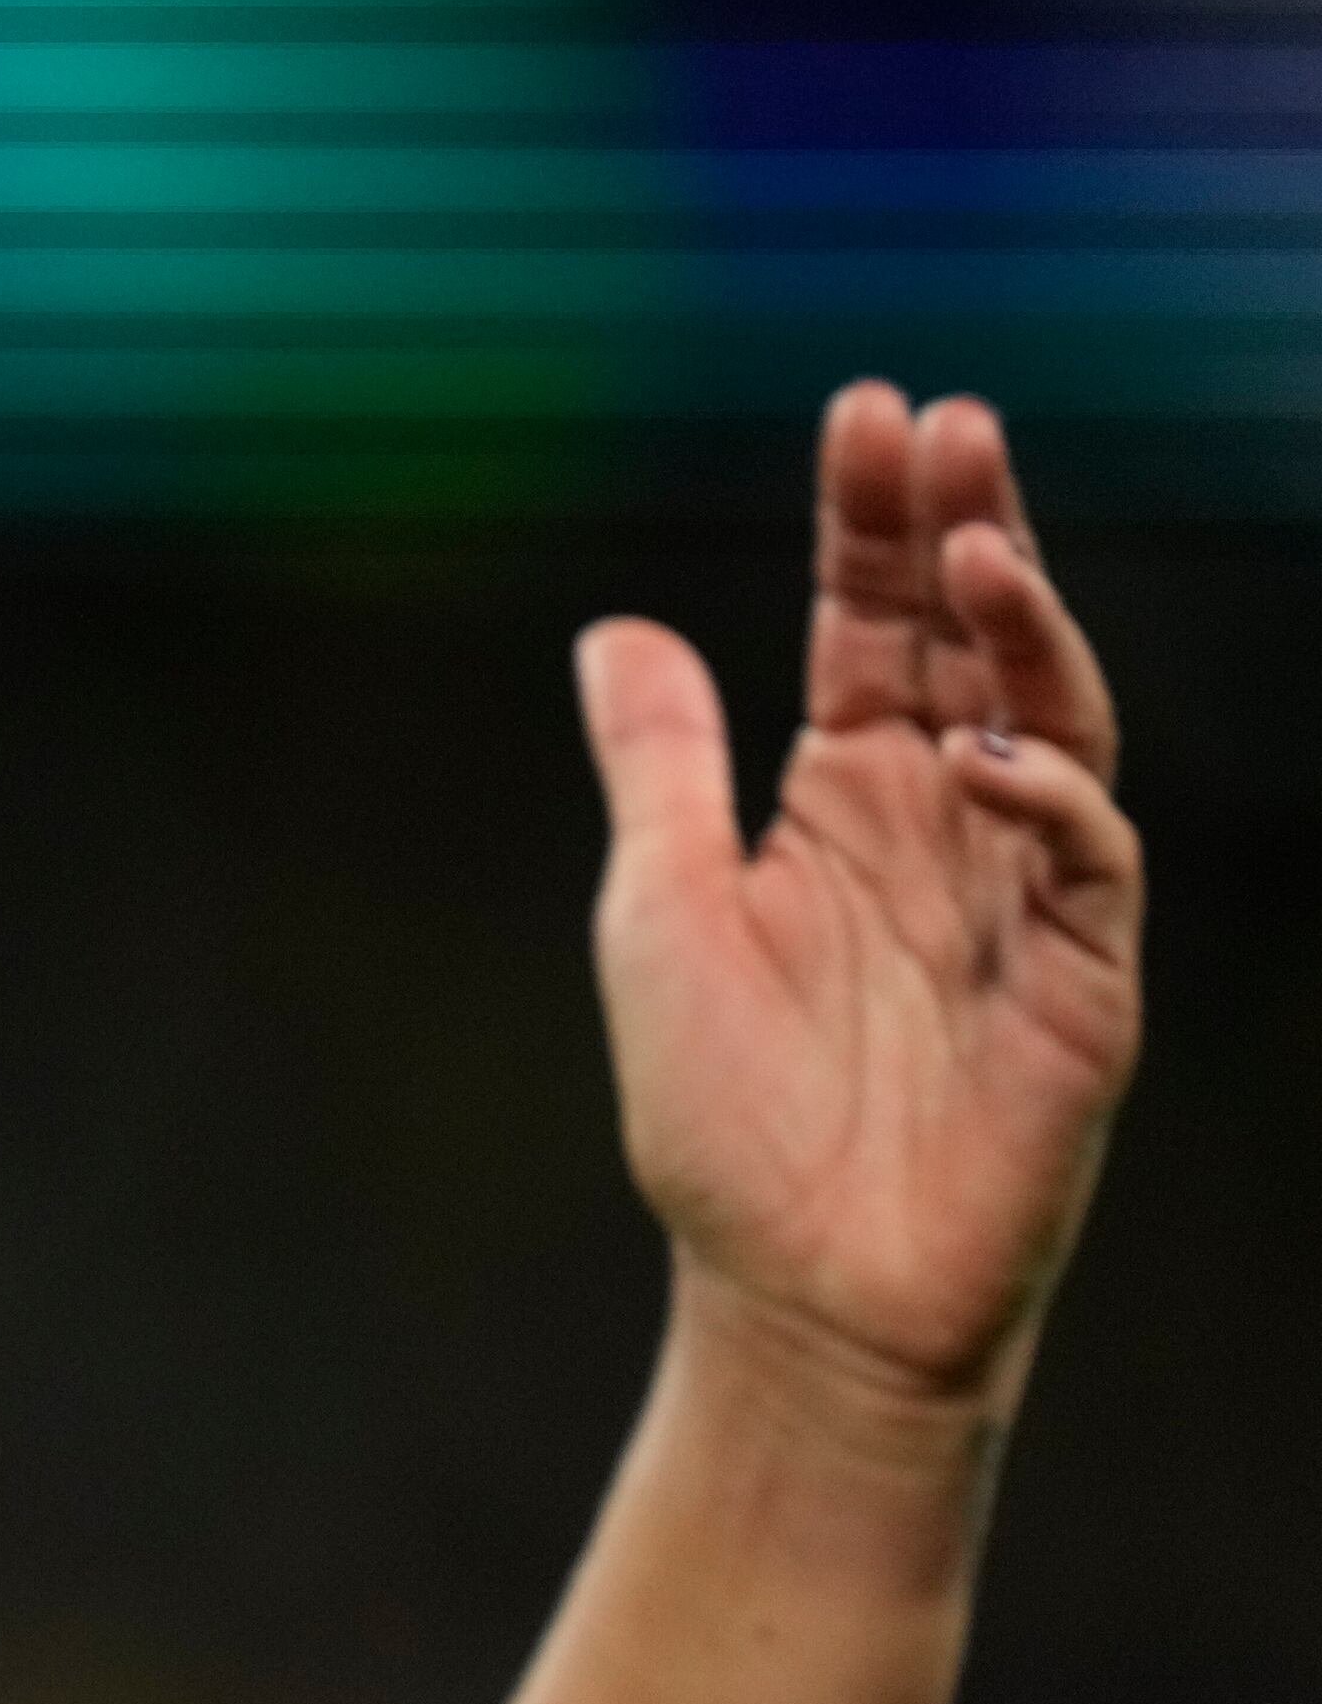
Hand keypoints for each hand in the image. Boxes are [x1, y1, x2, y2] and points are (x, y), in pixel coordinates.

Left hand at [576, 383, 1143, 1407]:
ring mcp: (1022, 898)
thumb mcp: (660, 911)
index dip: (870, 523)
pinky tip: (983, 759)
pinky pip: (1086, 864)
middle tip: (951, 424)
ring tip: (978, 546)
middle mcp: (943, 827)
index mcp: (842, 801)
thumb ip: (660, 769)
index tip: (868, 412)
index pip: (868, 628)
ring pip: (1054, 723)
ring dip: (1025, 631)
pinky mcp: (1080, 984)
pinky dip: (1046, 802)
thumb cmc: (723, 1116)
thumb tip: (617, 628)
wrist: (794, 1290)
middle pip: (972, 645)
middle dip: (966, 529)